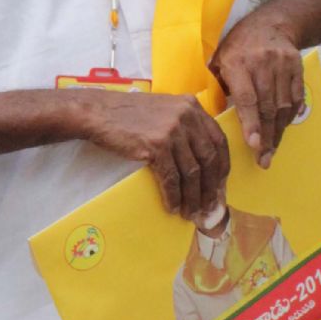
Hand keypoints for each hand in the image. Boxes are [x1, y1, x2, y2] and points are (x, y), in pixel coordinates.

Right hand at [78, 90, 228, 219]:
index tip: (220, 187)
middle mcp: (187, 116)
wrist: (98, 112)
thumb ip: (185, 125)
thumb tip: (200, 160)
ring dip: (193, 197)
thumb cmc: (128, 115)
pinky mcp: (157, 145)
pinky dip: (174, 196)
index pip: (218, 140)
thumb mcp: (164, 110)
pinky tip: (173, 207)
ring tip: (191, 213)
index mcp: (192, 106)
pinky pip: (171, 177)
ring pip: (191, 172)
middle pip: (209, 159)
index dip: (222, 167)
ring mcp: (172, 130)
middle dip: (211, 188)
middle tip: (209, 208)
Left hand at [209, 7, 303, 168]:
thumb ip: (217, 87)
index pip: (247, 98)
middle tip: (263, 159)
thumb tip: (210, 120)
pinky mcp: (297, 66)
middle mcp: (262, 62)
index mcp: (237, 62)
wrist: (271, 24)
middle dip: (266, 136)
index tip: (254, 145)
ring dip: (278, 131)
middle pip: (267, 106)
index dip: (251, 123)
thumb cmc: (238, 47)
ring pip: (283, 105)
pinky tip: (282, 130)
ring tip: (272, 150)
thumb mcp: (220, 61)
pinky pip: (296, 97)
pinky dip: (290, 116)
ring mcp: (282, 64)